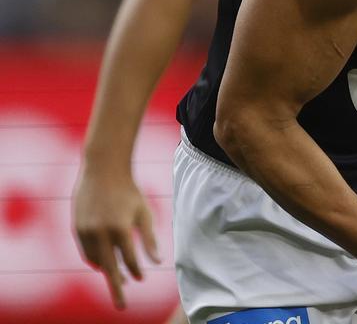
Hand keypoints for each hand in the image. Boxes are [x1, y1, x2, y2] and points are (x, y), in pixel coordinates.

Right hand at [72, 169, 160, 309]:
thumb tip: (158, 262)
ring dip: (106, 271)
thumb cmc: (129, 192)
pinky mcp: (76, 228)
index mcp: (121, 229)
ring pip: (96, 261)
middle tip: (122, 306)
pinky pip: (86, 252)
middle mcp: (101, 232)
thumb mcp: (145, 212)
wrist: (103, 170)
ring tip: (118, 279)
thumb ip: (150, 238)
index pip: (129, 260)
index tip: (140, 280)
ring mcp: (85, 231)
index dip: (135, 272)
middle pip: (109, 268)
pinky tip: (105, 263)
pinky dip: (95, 260)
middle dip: (116, 288)